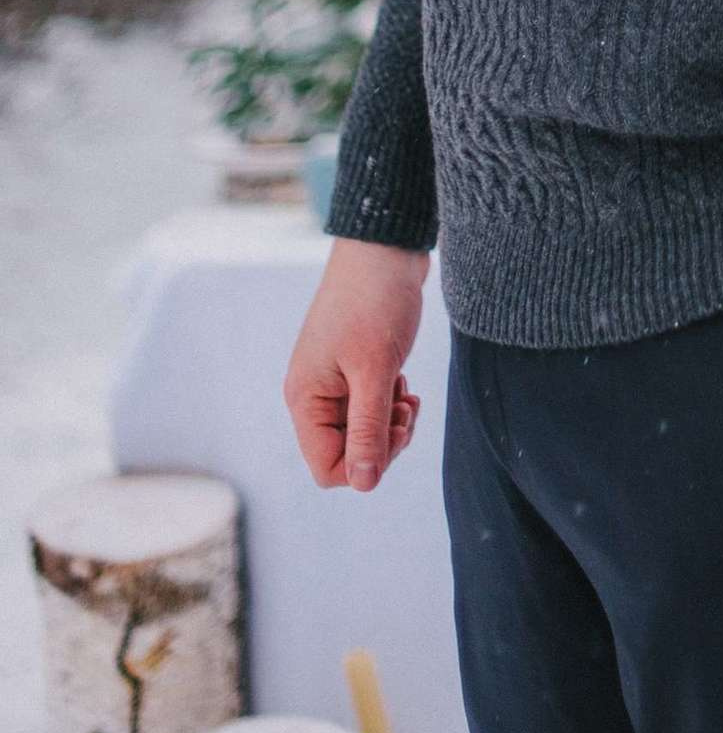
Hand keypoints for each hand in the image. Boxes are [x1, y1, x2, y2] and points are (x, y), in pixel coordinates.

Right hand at [284, 238, 428, 491]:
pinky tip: (405, 381)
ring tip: (407, 393)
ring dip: (390, 422)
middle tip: (405, 410)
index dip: (365, 463)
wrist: (386, 247)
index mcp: (306, 398)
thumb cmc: (377, 303)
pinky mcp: (354, 367)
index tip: (394, 429)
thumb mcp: (376, 370)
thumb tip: (364, 485)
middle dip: (382, 442)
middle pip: (346, 453)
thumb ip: (368, 429)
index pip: (327, 468)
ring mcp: (333, 380)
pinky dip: (391, 403)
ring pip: (362, 431)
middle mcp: (314, 394)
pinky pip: (371, 407)